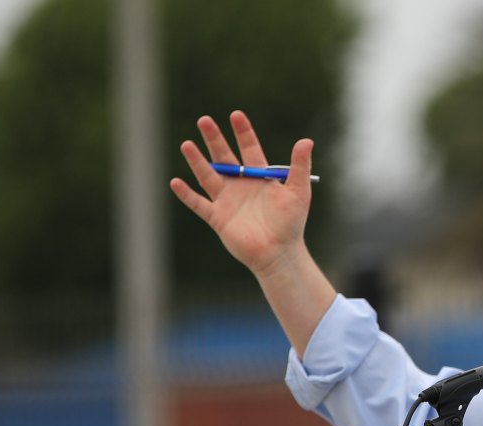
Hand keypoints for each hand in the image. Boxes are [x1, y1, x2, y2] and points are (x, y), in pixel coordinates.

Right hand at [169, 110, 314, 276]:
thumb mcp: (299, 192)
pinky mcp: (218, 218)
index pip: (249, 148)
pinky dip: (187, 195)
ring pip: (208, 176)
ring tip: (186, 144)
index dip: (242, 132)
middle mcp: (240, 185)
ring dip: (197, 161)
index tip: (235, 115)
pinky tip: (175, 182)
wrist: (279, 253)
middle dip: (214, 139)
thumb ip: (300, 166)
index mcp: (259, 176)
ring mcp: (227, 201)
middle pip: (224, 157)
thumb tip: (306, 140)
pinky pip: (199, 204)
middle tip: (204, 120)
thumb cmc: (291, 223)